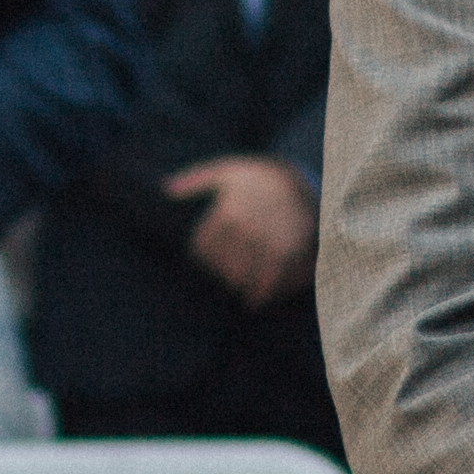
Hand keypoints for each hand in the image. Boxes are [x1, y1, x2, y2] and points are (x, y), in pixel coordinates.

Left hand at [163, 157, 319, 306]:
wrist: (307, 177)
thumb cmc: (261, 177)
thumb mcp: (229, 170)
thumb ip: (196, 179)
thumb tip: (166, 188)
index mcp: (227, 211)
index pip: (201, 249)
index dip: (204, 257)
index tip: (211, 259)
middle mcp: (246, 227)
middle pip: (220, 267)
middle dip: (222, 272)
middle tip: (228, 274)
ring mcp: (268, 242)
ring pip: (241, 279)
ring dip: (238, 287)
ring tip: (240, 288)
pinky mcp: (290, 253)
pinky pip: (268, 284)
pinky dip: (259, 297)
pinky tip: (255, 304)